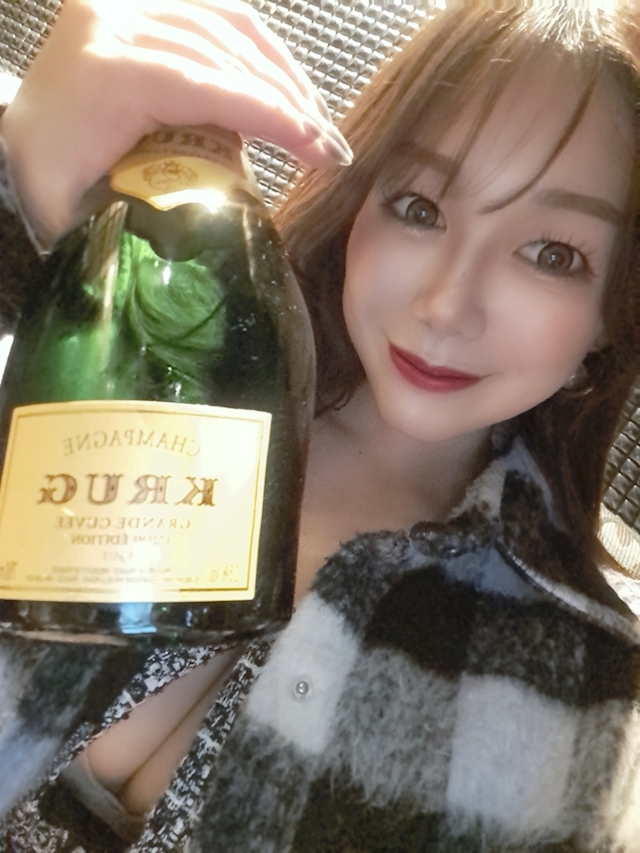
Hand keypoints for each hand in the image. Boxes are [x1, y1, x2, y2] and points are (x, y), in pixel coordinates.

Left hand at [0, 0, 351, 244]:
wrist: (18, 135)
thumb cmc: (46, 175)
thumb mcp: (81, 214)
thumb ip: (141, 230)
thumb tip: (215, 247)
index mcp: (105, 73)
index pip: (207, 85)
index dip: (271, 116)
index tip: (317, 153)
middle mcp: (118, 23)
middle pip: (228, 53)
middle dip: (290, 102)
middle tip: (330, 150)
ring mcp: (133, 7)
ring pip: (231, 27)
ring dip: (286, 76)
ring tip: (320, 126)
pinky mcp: (148, 8)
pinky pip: (220, 16)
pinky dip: (263, 52)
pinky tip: (290, 87)